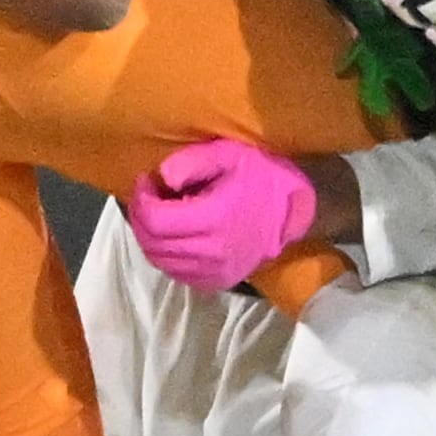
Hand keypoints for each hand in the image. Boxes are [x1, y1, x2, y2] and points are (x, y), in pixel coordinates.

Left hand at [126, 139, 319, 288]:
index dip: (142, 199)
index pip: (156, 220)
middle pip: (153, 243)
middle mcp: (211, 251)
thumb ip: (193, 162)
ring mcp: (214, 271)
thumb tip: (162, 176)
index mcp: (213, 218)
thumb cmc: (261, 176)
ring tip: (159, 214)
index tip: (146, 180)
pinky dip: (165, 255)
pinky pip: (176, 273)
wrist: (293, 211)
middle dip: (141, 217)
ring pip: (160, 261)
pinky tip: (174, 235)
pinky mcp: (217, 281)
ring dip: (150, 237)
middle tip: (148, 196)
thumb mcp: (230, 154)